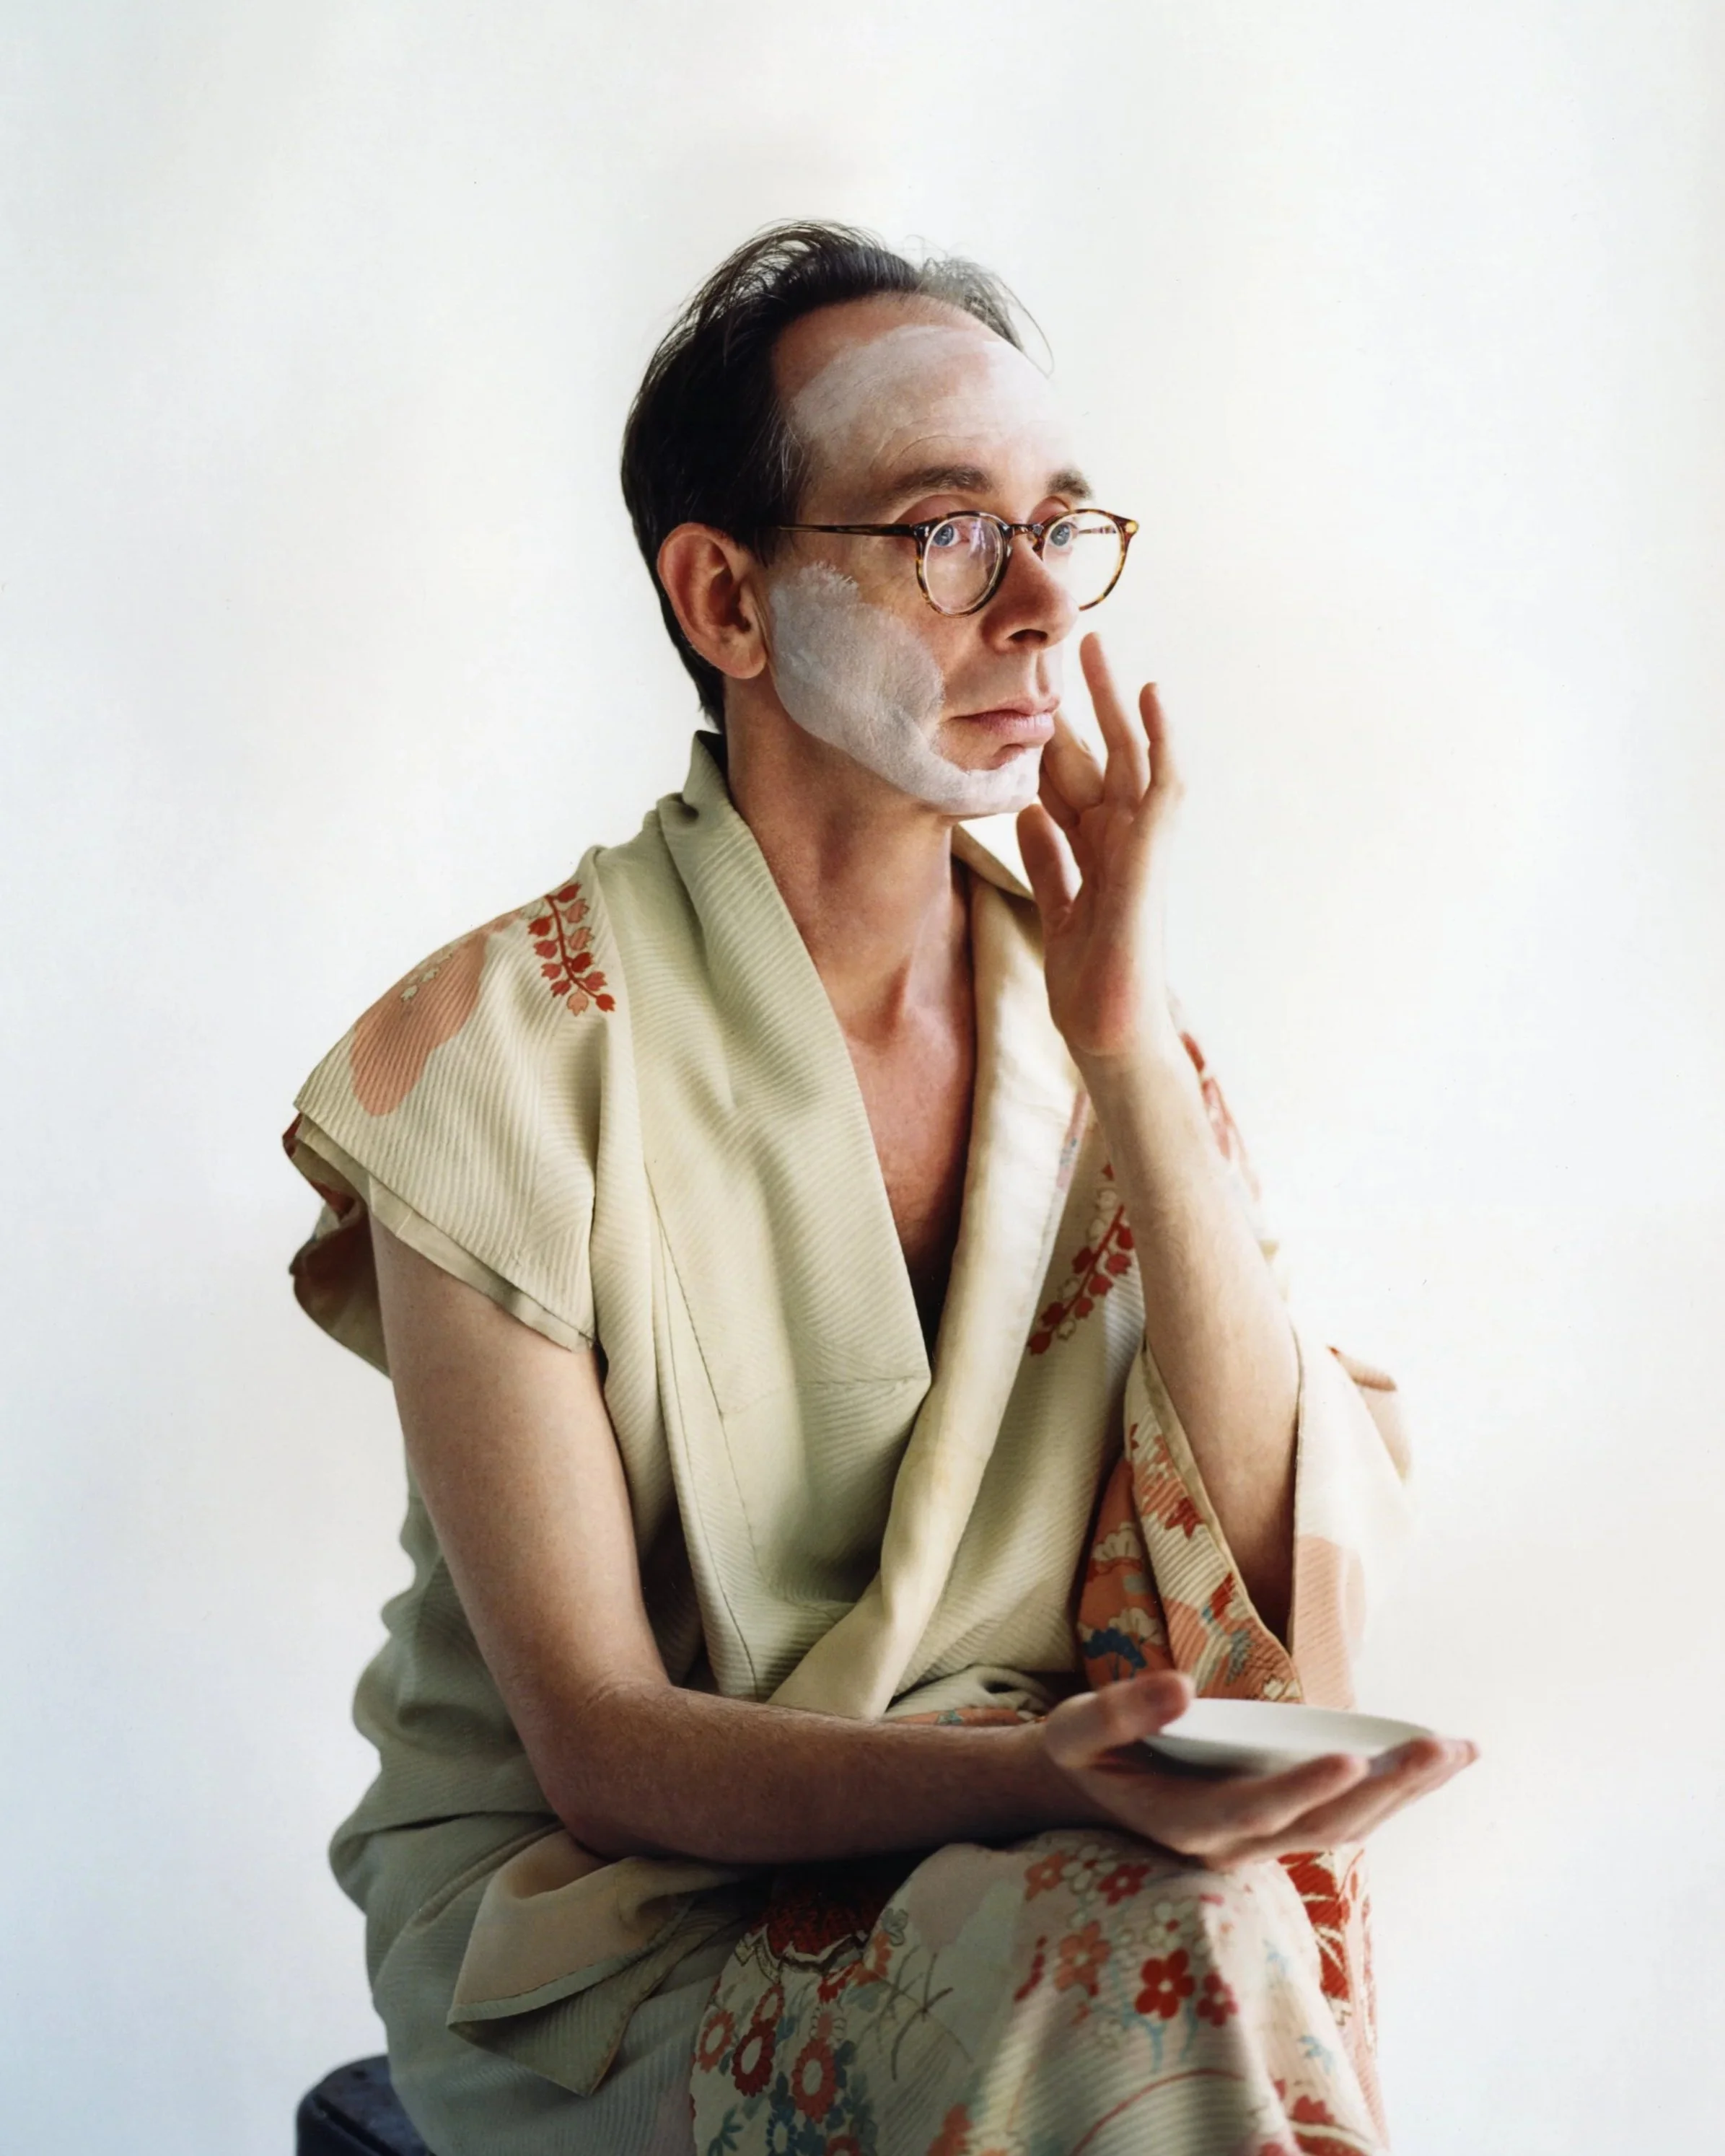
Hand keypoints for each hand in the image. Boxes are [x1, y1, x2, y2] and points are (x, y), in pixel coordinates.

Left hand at [1017, 632, 1180, 1069]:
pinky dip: (1162, 739)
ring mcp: (1139, 846)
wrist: (1109, 1033)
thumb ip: (1050, 863)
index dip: (1049, 738)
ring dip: (1117, 704)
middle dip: (1084, 705)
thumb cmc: (1090, 985)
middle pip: (1099, 758)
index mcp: (1095, 853)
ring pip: (1132, 758)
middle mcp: (1119, 842)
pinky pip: (1164, 786)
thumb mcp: (1056, 911)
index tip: (1025, 696)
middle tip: (1068, 648)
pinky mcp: (1152, 855)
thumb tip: (1029, 813)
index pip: (1068, 783)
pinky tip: (1150, 697)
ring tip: (1101, 650)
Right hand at [1037, 1670, 1477, 1869]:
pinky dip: (1389, 1793)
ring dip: (1403, 1794)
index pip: (1254, 1810)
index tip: (1350, 1755)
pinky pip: (1342, 1819)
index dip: (1304, 1788)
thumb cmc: (1084, 1753)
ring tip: (1458, 1751)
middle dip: (1386, 1788)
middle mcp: (1232, 1846)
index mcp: (1184, 1824)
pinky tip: (1428, 1761)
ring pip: (1343, 1831)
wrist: (1083, 1792)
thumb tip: (1179, 1685)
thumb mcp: (1079, 1729)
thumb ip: (1122, 1711)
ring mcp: (1259, 1843)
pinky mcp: (1276, 1827)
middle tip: (1442, 1747)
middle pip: (1321, 1829)